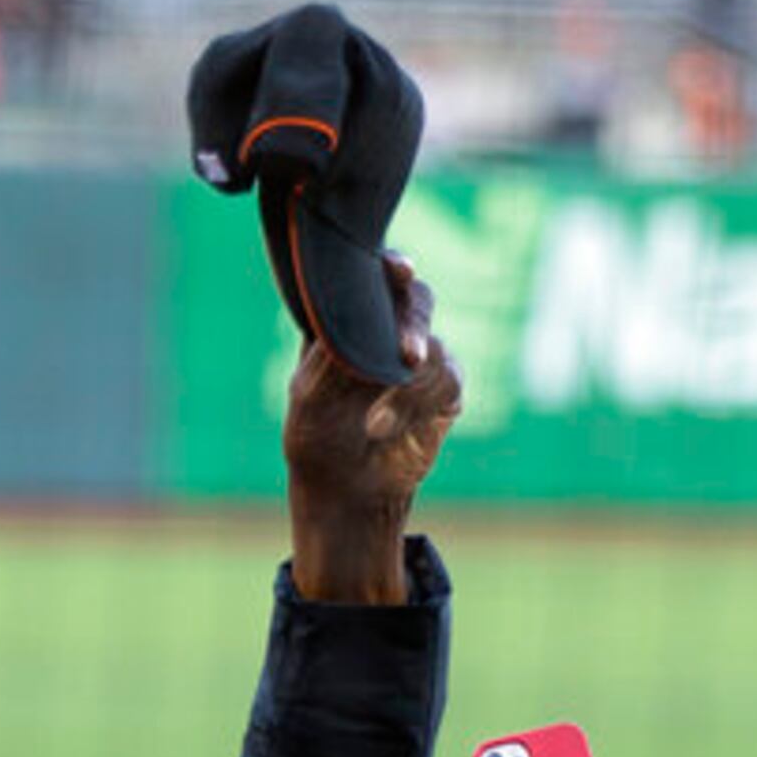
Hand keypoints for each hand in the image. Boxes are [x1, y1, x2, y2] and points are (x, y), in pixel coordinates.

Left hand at [284, 254, 461, 604]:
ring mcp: (421, 360)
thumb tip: (353, 318)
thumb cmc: (317, 435)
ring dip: (406, 389)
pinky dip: (417, 405)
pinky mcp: (444, 391)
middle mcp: (391, 331)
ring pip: (433, 347)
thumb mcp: (309, 394)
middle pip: (417, 299)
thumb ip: (329, 352)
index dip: (391, 267)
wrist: (344, 489)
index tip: (399, 270)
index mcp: (353, 319)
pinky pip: (447, 380)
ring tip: (374, 425)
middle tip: (408, 353)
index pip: (376, 278)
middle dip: (414, 321)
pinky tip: (388, 427)